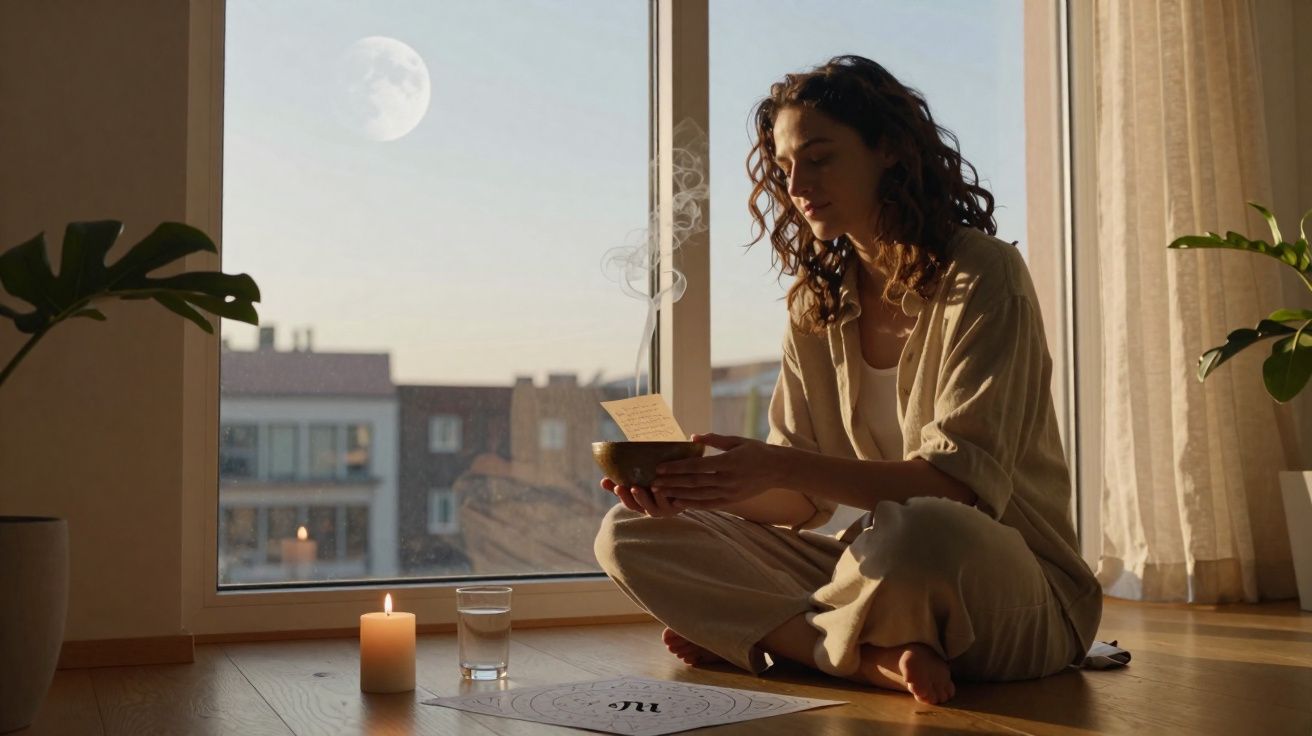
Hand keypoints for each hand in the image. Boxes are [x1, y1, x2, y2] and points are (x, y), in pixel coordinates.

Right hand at [599, 477, 683, 517]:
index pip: (629, 503)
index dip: (622, 496)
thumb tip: (603, 481)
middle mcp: (651, 509)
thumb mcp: (641, 482)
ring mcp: (665, 510)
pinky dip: (669, 496)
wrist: (685, 487)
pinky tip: (667, 487)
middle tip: (632, 487)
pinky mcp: (678, 506)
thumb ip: (622, 482)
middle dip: (636, 497)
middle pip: (641, 506)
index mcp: (641, 504)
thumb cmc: (659, 483)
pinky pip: (673, 503)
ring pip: (655, 507)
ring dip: (654, 498)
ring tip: (652, 487)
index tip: (617, 487)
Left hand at [650, 433, 792, 509]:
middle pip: (694, 482)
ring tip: (661, 493)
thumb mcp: (737, 441)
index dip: (677, 468)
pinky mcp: (732, 501)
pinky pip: (709, 505)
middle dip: (672, 482)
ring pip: (699, 495)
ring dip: (678, 494)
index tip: (660, 468)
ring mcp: (730, 492)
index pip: (697, 466)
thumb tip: (693, 437)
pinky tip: (679, 503)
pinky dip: (693, 505)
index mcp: (728, 462)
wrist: (779, 470)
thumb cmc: (757, 451)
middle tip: (653, 482)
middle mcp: (728, 479)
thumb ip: (714, 440)